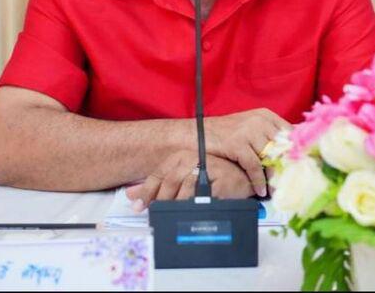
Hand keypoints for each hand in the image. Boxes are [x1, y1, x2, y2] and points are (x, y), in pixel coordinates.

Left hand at [125, 151, 253, 209]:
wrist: (241, 176)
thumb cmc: (210, 176)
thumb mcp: (181, 176)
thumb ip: (157, 184)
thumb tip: (132, 194)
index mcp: (180, 157)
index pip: (159, 175)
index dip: (147, 192)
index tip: (139, 207)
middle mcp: (193, 159)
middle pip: (170, 183)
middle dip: (160, 201)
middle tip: (154, 215)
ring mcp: (208, 169)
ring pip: (185, 191)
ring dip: (176, 206)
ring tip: (171, 217)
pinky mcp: (221, 182)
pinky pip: (204, 198)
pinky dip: (195, 207)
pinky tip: (190, 214)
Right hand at [204, 108, 289, 196]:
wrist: (196, 133)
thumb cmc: (224, 134)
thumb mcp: (249, 129)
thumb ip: (268, 137)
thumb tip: (289, 156)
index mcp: (266, 115)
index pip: (290, 133)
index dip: (297, 152)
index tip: (303, 167)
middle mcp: (260, 120)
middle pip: (283, 147)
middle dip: (286, 167)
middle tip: (291, 183)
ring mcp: (249, 131)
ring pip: (270, 158)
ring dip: (273, 177)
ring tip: (276, 190)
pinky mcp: (238, 144)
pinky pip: (254, 167)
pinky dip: (258, 181)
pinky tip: (261, 190)